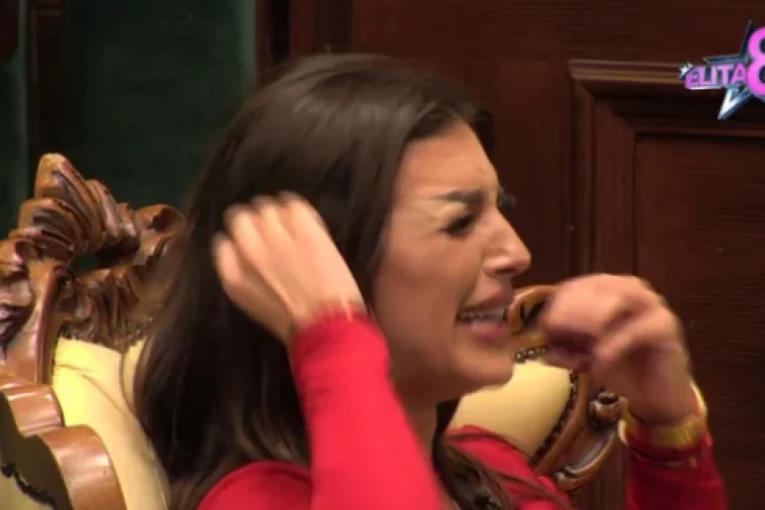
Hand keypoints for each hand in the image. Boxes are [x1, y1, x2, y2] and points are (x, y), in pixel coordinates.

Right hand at [212, 194, 364, 345]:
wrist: (327, 325)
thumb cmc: (294, 325)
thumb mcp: (254, 304)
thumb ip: (245, 277)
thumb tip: (247, 255)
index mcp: (233, 276)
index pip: (223, 243)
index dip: (238, 242)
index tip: (251, 246)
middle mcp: (249, 251)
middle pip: (240, 219)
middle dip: (253, 222)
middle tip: (269, 230)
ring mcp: (277, 237)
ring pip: (266, 209)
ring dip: (276, 214)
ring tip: (288, 224)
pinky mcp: (304, 229)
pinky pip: (293, 205)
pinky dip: (296, 208)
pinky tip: (302, 218)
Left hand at [540, 274, 696, 423]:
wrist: (657, 392)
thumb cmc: (618, 366)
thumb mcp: (583, 357)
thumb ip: (565, 350)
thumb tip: (545, 353)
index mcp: (606, 288)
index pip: (575, 286)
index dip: (557, 305)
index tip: (545, 328)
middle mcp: (629, 287)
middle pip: (594, 288)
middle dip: (572, 312)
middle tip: (557, 335)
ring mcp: (650, 303)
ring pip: (616, 300)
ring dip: (592, 322)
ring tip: (579, 347)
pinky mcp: (665, 324)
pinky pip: (634, 330)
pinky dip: (612, 346)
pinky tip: (599, 361)